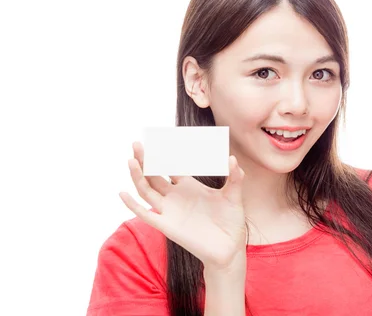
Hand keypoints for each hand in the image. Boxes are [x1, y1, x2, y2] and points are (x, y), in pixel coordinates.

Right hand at [120, 141, 246, 271]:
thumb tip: (232, 158)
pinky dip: (132, 204)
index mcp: (189, 186)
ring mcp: (169, 210)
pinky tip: (123, 193)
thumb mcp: (234, 195)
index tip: (158, 138)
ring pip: (146, 190)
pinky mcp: (166, 225)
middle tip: (136, 143)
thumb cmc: (231, 222)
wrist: (229, 248)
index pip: (172, 165)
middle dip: (145, 159)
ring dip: (137, 175)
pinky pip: (144, 214)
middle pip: (154, 174)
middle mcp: (175, 196)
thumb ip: (235, 176)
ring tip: (131, 159)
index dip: (165, 153)